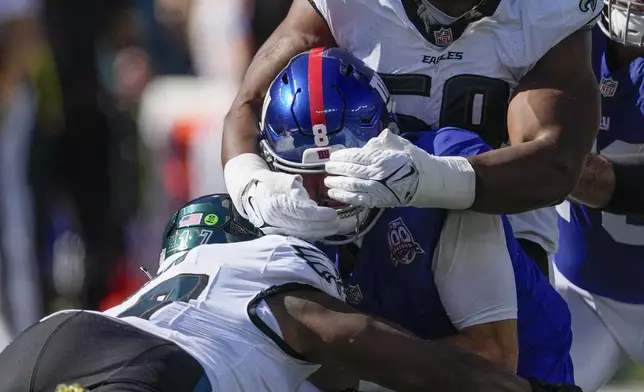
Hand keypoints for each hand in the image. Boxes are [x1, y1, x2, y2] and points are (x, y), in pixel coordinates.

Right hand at [241, 171, 339, 238]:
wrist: (250, 192)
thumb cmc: (270, 182)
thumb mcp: (283, 179)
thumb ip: (297, 189)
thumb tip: (311, 203)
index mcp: (276, 203)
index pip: (301, 212)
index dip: (319, 215)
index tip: (333, 214)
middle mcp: (274, 219)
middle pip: (303, 226)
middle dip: (323, 226)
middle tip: (338, 223)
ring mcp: (274, 228)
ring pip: (301, 235)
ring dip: (320, 233)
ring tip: (334, 228)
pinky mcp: (276, 234)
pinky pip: (297, 237)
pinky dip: (311, 235)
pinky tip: (322, 231)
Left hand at [324, 129, 475, 209]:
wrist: (430, 181)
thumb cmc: (414, 160)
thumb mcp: (400, 145)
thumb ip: (383, 142)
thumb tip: (369, 142)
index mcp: (382, 157)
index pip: (356, 156)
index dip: (342, 156)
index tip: (333, 156)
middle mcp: (378, 173)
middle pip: (351, 171)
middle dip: (336, 170)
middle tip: (327, 168)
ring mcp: (378, 188)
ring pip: (352, 186)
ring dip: (337, 184)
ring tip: (327, 182)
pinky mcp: (380, 201)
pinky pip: (359, 200)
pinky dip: (345, 198)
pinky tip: (335, 195)